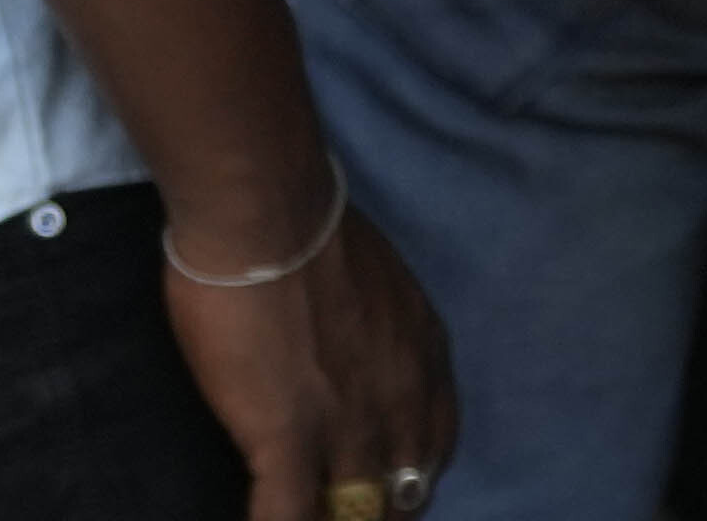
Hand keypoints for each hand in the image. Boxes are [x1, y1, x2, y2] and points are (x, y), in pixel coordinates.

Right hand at [162, 200, 456, 520]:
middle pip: (405, 491)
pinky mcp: (287, 434)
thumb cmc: (312, 233)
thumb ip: (381, 334)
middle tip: (349, 517)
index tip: (385, 490)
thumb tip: (356, 358)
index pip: (436, 443)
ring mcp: (348, 422)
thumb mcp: (383, 288)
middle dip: (379, 514)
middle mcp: (402, 397)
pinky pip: (286, 516)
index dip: (410, 477)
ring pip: (355, 513)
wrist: (270, 215)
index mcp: (424, 357)